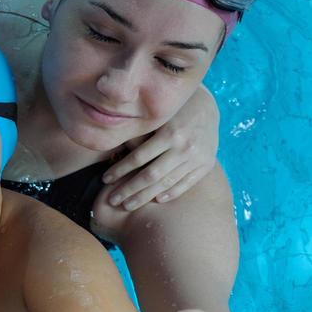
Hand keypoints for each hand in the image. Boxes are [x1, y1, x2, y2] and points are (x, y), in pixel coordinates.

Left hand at [99, 88, 218, 210]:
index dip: (120, 170)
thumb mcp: (156, 117)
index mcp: (169, 133)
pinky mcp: (206, 164)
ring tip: (128, 205)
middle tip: (113, 200)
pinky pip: (186, 183)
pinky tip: (156, 200)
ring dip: (145, 196)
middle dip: (129, 189)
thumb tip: (113, 153)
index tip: (105, 180)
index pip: (138, 158)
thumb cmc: (172, 111)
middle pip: (151, 175)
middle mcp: (184, 147)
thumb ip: (139, 135)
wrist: (207, 107)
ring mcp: (198, 157)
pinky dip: (171, 193)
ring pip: (167, 183)